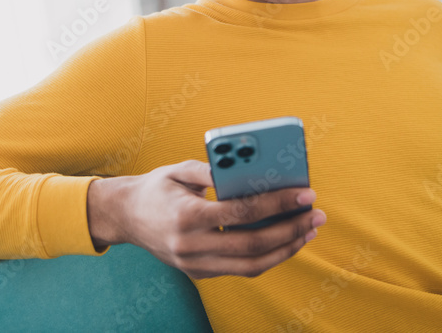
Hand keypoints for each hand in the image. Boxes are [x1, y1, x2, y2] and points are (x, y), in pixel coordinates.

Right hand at [90, 159, 325, 279]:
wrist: (125, 217)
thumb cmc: (157, 187)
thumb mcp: (178, 169)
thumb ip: (211, 169)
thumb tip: (249, 171)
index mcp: (186, 215)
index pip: (242, 212)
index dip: (277, 203)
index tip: (304, 193)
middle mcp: (191, 245)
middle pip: (252, 245)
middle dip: (291, 229)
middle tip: (316, 215)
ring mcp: (194, 264)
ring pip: (251, 266)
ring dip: (285, 249)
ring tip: (308, 231)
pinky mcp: (198, 273)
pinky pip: (241, 270)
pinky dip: (267, 257)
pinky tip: (285, 241)